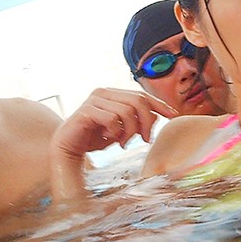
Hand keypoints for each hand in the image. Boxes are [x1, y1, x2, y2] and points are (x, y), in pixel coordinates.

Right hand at [53, 88, 176, 157]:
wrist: (68, 149)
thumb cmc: (94, 138)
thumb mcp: (121, 130)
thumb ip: (136, 121)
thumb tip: (158, 115)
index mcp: (112, 94)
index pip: (141, 95)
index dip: (159, 104)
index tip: (173, 115)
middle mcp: (103, 92)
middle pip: (138, 101)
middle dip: (147, 121)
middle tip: (145, 139)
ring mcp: (94, 100)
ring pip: (127, 111)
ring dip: (130, 131)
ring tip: (124, 142)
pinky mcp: (86, 111)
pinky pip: (112, 119)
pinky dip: (116, 132)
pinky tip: (109, 139)